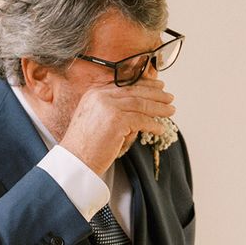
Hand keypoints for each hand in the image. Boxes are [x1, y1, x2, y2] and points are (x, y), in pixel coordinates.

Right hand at [59, 78, 174, 175]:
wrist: (75, 160)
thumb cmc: (85, 145)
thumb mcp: (95, 119)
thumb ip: (112, 108)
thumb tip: (138, 106)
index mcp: (94, 93)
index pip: (124, 83)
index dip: (144, 84)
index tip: (158, 87)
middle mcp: (100, 96)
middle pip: (135, 91)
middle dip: (155, 94)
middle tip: (169, 98)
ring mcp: (108, 106)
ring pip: (140, 104)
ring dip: (158, 108)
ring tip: (170, 111)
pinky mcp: (116, 120)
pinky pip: (141, 120)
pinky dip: (153, 124)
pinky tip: (159, 128)